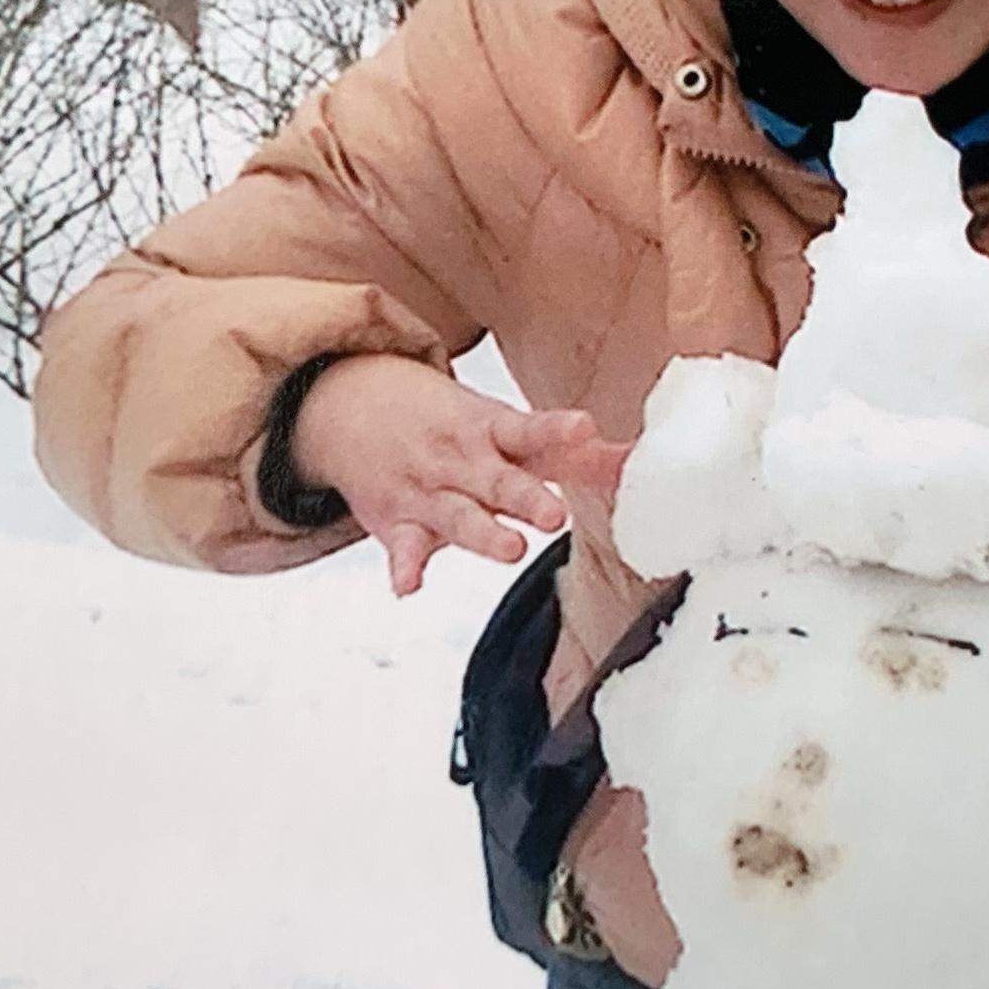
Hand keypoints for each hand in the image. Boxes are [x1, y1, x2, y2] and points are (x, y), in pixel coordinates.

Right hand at [286, 355, 629, 597]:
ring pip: (458, 517)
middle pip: (499, 481)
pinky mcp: (398, 523)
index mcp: (494, 432)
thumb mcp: (507, 427)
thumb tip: (639, 463)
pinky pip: (402, 548)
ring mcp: (429, 492)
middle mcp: (463, 462)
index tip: (584, 429)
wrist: (349, 403)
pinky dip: (404, 567)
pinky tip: (409, 585)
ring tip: (510, 548)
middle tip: (555, 514)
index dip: (559, 431)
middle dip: (527, 497)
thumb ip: (575, 454)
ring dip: (483, 534)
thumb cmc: (448, 423)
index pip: (532, 430)